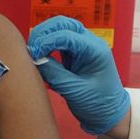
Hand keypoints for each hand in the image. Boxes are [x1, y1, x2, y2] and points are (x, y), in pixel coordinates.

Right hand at [27, 16, 129, 135]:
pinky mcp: (76, 54)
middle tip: (30, 49)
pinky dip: (47, 45)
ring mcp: (83, 47)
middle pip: (63, 24)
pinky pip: (59, 42)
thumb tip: (35, 59)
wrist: (109, 114)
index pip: (66, 35)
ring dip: (45, 37)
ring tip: (33, 52)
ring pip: (60, 29)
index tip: (33, 55)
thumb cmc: (97, 104)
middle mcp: (90, 43)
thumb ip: (54, 73)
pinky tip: (40, 56)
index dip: (46, 42)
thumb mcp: (74, 91)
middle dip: (44, 32)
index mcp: (95, 50)